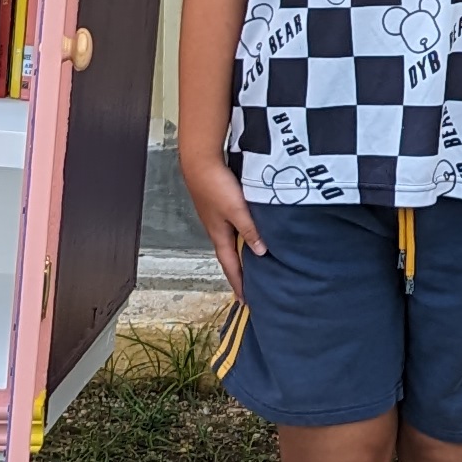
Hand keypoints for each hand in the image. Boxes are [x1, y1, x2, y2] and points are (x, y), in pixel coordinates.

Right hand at [178, 143, 268, 301]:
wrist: (200, 161)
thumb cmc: (215, 185)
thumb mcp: (237, 211)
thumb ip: (250, 230)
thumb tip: (261, 252)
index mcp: (219, 235)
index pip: (230, 266)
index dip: (238, 283)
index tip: (245, 299)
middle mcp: (217, 229)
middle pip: (230, 256)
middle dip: (240, 272)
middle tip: (251, 286)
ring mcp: (217, 217)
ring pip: (232, 241)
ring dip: (241, 254)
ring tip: (253, 263)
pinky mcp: (219, 205)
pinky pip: (232, 228)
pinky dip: (241, 236)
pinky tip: (250, 233)